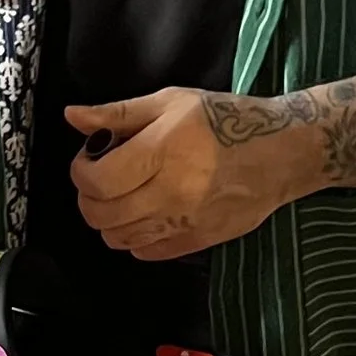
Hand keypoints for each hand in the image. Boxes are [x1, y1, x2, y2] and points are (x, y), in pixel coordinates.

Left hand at [68, 86, 315, 259]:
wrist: (282, 153)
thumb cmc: (228, 120)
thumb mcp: (172, 102)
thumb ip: (118, 113)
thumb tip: (73, 116)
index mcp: (164, 151)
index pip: (98, 181)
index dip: (81, 171)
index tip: (89, 159)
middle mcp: (172, 192)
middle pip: (102, 214)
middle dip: (90, 196)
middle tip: (102, 178)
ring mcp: (184, 222)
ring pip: (118, 238)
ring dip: (110, 218)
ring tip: (125, 195)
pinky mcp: (196, 243)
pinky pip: (145, 253)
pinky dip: (136, 237)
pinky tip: (148, 213)